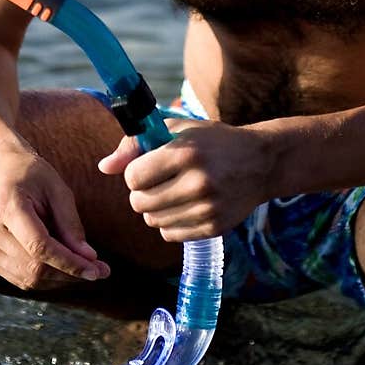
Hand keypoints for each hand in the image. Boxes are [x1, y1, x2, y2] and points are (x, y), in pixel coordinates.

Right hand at [0, 147, 109, 290]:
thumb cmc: (32, 175)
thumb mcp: (57, 190)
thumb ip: (71, 224)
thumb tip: (88, 258)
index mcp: (7, 206)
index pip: (40, 247)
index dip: (70, 263)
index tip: (97, 271)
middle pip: (34, 267)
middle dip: (70, 273)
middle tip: (99, 271)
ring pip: (28, 279)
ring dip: (59, 279)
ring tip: (82, 267)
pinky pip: (19, 278)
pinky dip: (44, 277)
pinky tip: (60, 265)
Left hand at [98, 118, 271, 240]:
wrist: (261, 162)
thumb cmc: (212, 141)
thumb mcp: (177, 129)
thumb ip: (135, 145)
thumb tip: (103, 168)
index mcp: (186, 153)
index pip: (134, 177)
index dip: (135, 172)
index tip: (147, 166)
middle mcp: (198, 182)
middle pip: (139, 202)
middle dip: (141, 192)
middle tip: (157, 181)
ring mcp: (207, 208)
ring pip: (152, 221)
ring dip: (154, 208)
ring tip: (172, 192)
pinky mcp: (214, 228)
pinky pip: (170, 234)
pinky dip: (169, 223)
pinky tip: (184, 206)